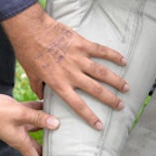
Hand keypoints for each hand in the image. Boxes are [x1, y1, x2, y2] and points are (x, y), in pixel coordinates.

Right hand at [0, 82, 59, 155]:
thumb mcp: (20, 115)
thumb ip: (38, 118)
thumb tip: (56, 124)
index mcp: (20, 141)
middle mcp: (20, 134)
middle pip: (38, 143)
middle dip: (49, 145)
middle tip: (64, 146)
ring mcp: (17, 123)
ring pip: (37, 125)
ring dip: (47, 123)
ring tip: (63, 121)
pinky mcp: (15, 112)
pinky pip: (31, 111)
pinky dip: (39, 108)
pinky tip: (49, 102)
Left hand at [2, 4, 129, 129]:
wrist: (31, 30)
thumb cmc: (28, 52)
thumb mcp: (31, 75)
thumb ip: (39, 88)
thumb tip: (42, 97)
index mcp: (59, 84)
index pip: (78, 105)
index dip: (90, 116)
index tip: (100, 125)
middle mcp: (72, 74)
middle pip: (96, 90)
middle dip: (111, 100)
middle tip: (121, 106)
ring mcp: (78, 58)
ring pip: (103, 73)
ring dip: (116, 81)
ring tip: (127, 88)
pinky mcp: (82, 44)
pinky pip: (101, 51)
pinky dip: (114, 56)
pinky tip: (124, 61)